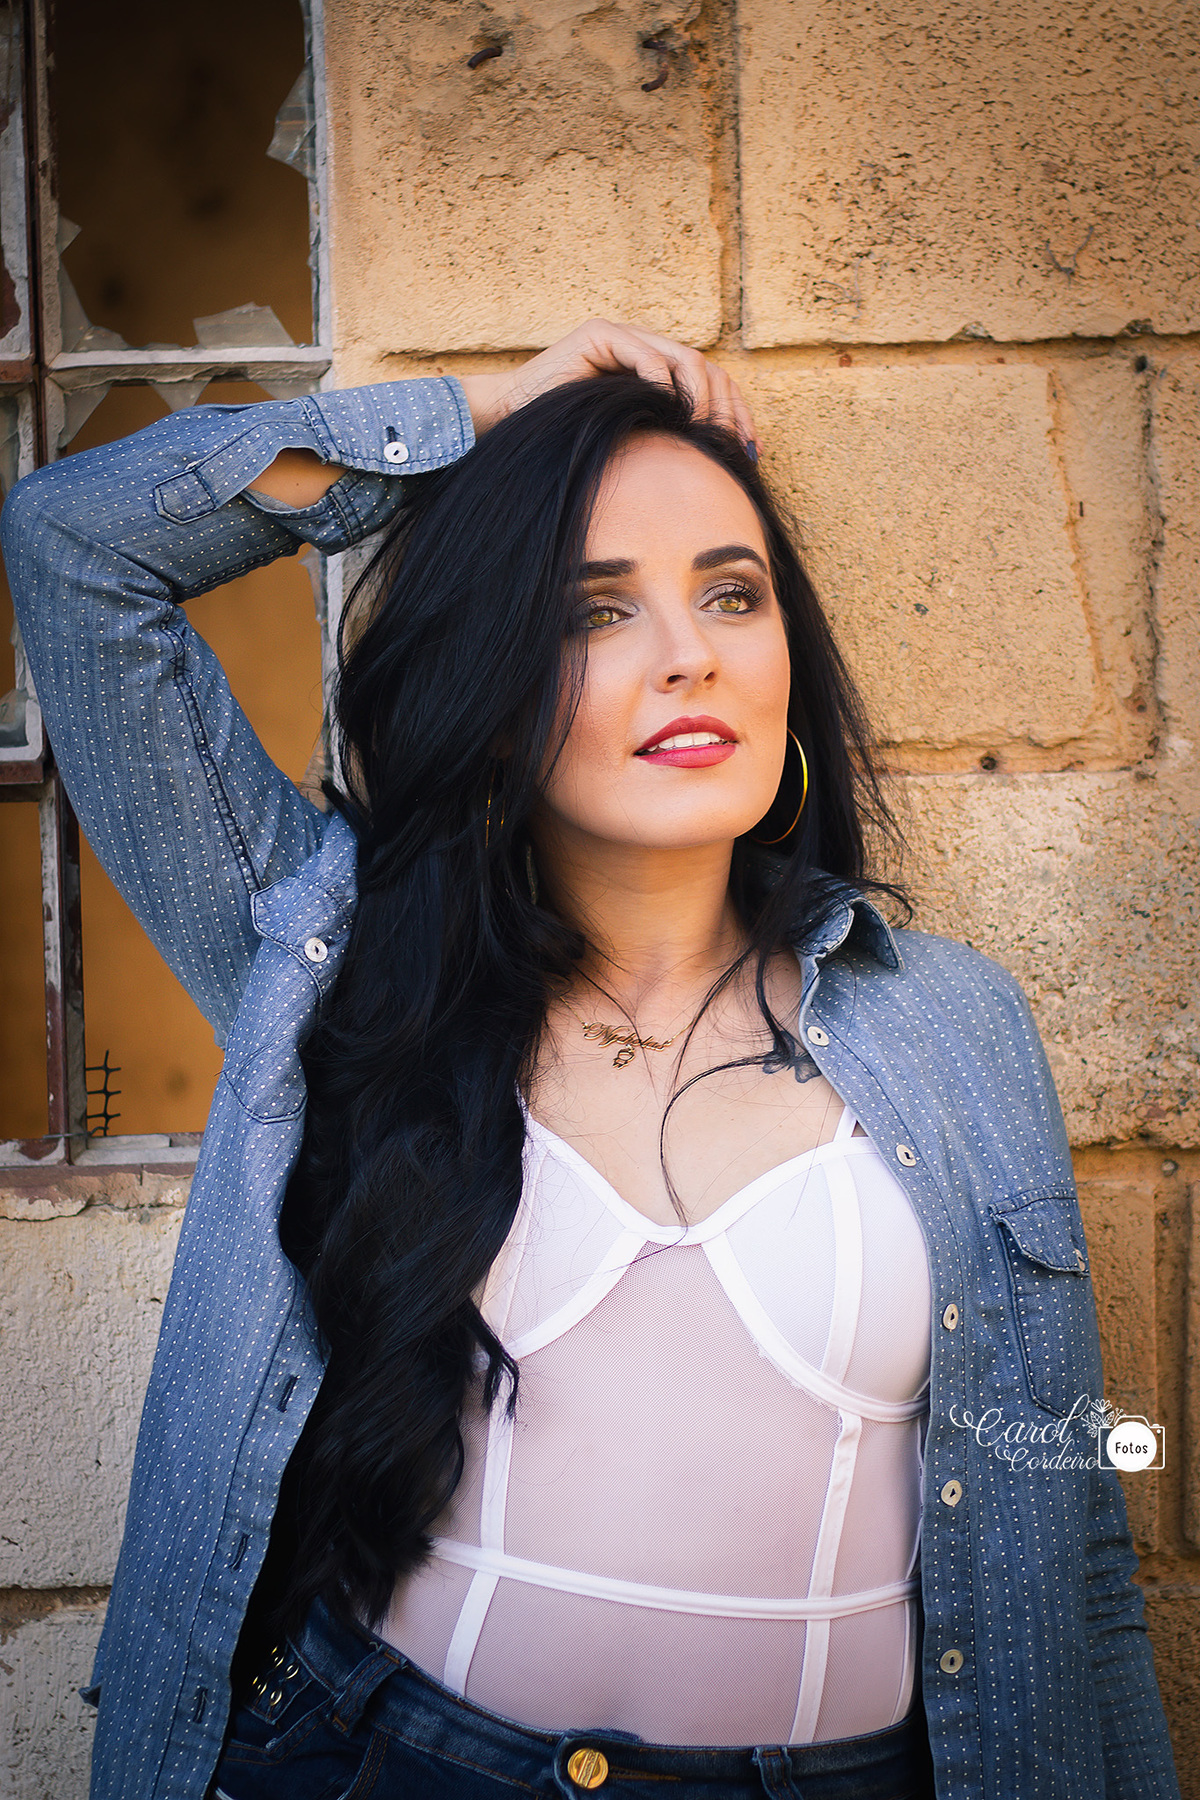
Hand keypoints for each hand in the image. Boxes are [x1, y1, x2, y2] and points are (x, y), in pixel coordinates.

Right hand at [456, 319, 756, 453]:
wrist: (507, 422)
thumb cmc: (564, 442)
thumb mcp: (628, 447)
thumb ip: (663, 443)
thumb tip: (708, 472)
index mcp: (654, 374)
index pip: (710, 384)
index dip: (735, 415)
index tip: (748, 452)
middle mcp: (644, 350)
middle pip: (708, 369)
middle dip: (727, 408)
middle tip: (730, 445)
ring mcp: (623, 338)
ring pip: (685, 359)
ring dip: (700, 398)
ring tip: (699, 431)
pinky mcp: (600, 336)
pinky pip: (647, 357)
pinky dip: (663, 385)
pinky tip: (668, 414)